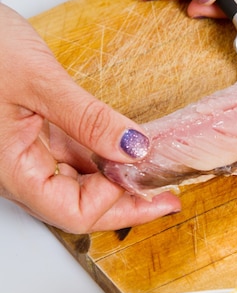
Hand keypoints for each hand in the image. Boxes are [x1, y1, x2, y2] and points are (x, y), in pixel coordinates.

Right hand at [0, 3, 180, 233]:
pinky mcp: (36, 133)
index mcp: (12, 168)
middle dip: (126, 203)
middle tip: (166, 196)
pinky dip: (105, 156)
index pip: (73, 212)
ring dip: (119, 181)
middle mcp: (21, 168)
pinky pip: (76, 156)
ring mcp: (29, 152)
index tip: (153, 189)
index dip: (117, 206)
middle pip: (81, 205)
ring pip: (81, 182)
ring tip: (155, 175)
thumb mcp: (37, 80)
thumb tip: (133, 149)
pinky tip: (128, 150)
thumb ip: (88, 119)